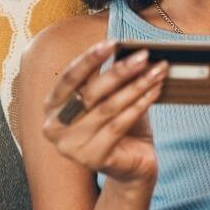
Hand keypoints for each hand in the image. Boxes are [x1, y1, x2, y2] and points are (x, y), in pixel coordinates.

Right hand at [42, 40, 168, 185]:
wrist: (131, 166)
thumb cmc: (117, 126)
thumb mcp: (108, 98)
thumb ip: (109, 79)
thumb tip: (129, 50)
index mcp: (52, 107)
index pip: (69, 77)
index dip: (90, 58)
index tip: (112, 42)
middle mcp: (55, 127)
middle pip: (90, 92)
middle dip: (120, 70)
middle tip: (143, 55)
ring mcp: (72, 146)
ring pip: (108, 107)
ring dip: (137, 85)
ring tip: (157, 70)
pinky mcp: (93, 159)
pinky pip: (120, 124)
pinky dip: (140, 104)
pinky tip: (155, 91)